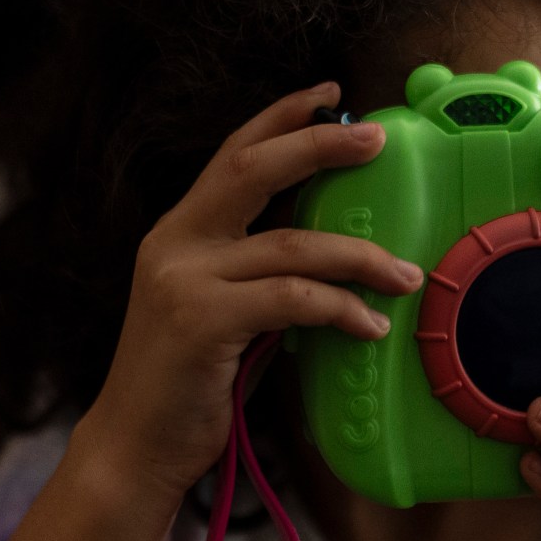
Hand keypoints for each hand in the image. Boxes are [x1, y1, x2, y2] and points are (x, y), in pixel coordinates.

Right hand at [84, 83, 422, 500]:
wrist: (134, 447)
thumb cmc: (188, 384)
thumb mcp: (219, 311)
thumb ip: (257, 274)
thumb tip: (331, 250)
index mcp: (179, 233)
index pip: (232, 154)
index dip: (280, 118)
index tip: (328, 93)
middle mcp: (175, 243)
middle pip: (254, 169)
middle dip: (320, 146)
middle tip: (378, 137)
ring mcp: (183, 279)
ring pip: (291, 244)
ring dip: (359, 257)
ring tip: (405, 275)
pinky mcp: (201, 321)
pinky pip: (291, 299)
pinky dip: (340, 308)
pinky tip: (369, 325)